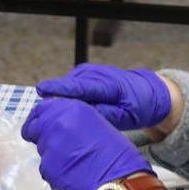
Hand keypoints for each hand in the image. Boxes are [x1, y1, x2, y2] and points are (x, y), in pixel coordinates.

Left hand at [21, 99, 153, 189]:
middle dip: (38, 135)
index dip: (41, 117)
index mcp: (71, 108)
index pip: (42, 108)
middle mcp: (56, 123)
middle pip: (34, 127)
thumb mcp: (97, 124)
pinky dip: (55, 171)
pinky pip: (46, 168)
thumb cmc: (117, 154)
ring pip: (41, 148)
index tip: (42, 124)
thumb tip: (61, 124)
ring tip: (72, 162)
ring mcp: (49, 146)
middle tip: (52, 145)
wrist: (118, 182)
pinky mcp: (47, 167)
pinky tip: (72, 175)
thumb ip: (75, 120)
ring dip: (51, 153)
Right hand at [37, 64, 171, 130]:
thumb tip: (82, 115)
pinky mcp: (85, 75)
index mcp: (107, 84)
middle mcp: (94, 74)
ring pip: (67, 86)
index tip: (41, 89)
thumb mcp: (126, 116)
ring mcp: (89, 73)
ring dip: (58, 99)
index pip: (79, 85)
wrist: (149, 92)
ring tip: (49, 116)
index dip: (59, 88)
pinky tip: (62, 110)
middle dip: (53, 98)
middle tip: (40, 117)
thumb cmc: (138, 106)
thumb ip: (104, 114)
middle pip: (68, 85)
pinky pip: (70, 86)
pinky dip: (65, 96)